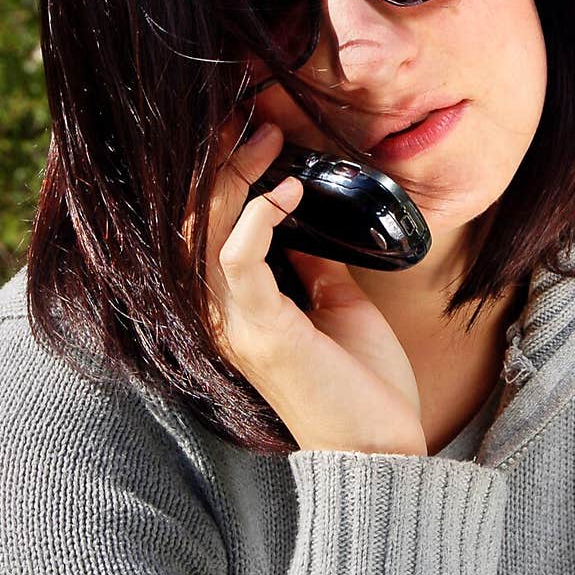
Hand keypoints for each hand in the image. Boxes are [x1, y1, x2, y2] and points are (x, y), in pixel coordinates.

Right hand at [196, 119, 426, 455]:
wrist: (382, 448)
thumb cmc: (362, 386)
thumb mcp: (339, 308)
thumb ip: (313, 270)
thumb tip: (308, 227)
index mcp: (238, 311)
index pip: (205, 233)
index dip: (222, 180)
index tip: (257, 139)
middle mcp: (222, 318)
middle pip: (193, 225)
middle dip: (220, 167)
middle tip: (256, 126)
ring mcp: (236, 326)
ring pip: (203, 236)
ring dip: (233, 181)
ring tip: (269, 145)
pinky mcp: (262, 333)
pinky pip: (238, 261)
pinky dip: (259, 217)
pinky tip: (287, 191)